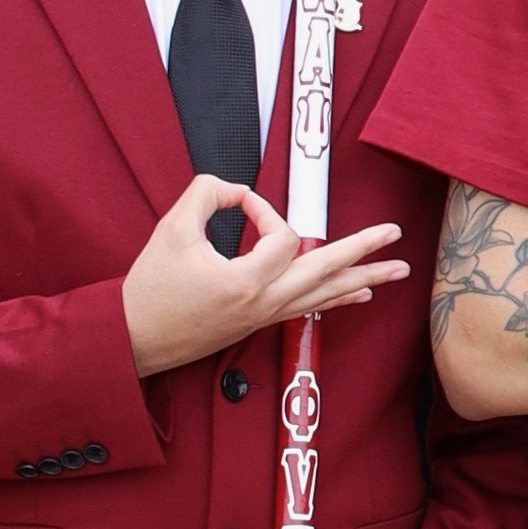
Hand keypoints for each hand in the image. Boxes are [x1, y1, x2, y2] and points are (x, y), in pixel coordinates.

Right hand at [121, 183, 407, 382]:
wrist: (131, 339)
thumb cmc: (150, 289)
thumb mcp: (173, 228)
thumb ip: (206, 193)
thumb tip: (236, 189)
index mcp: (246, 282)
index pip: (280, 236)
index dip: (264, 209)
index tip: (239, 200)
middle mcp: (264, 304)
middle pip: (326, 272)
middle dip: (364, 250)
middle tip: (395, 234)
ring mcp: (264, 317)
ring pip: (324, 296)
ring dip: (362, 279)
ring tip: (396, 271)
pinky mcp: (257, 323)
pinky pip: (308, 309)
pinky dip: (336, 299)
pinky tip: (358, 294)